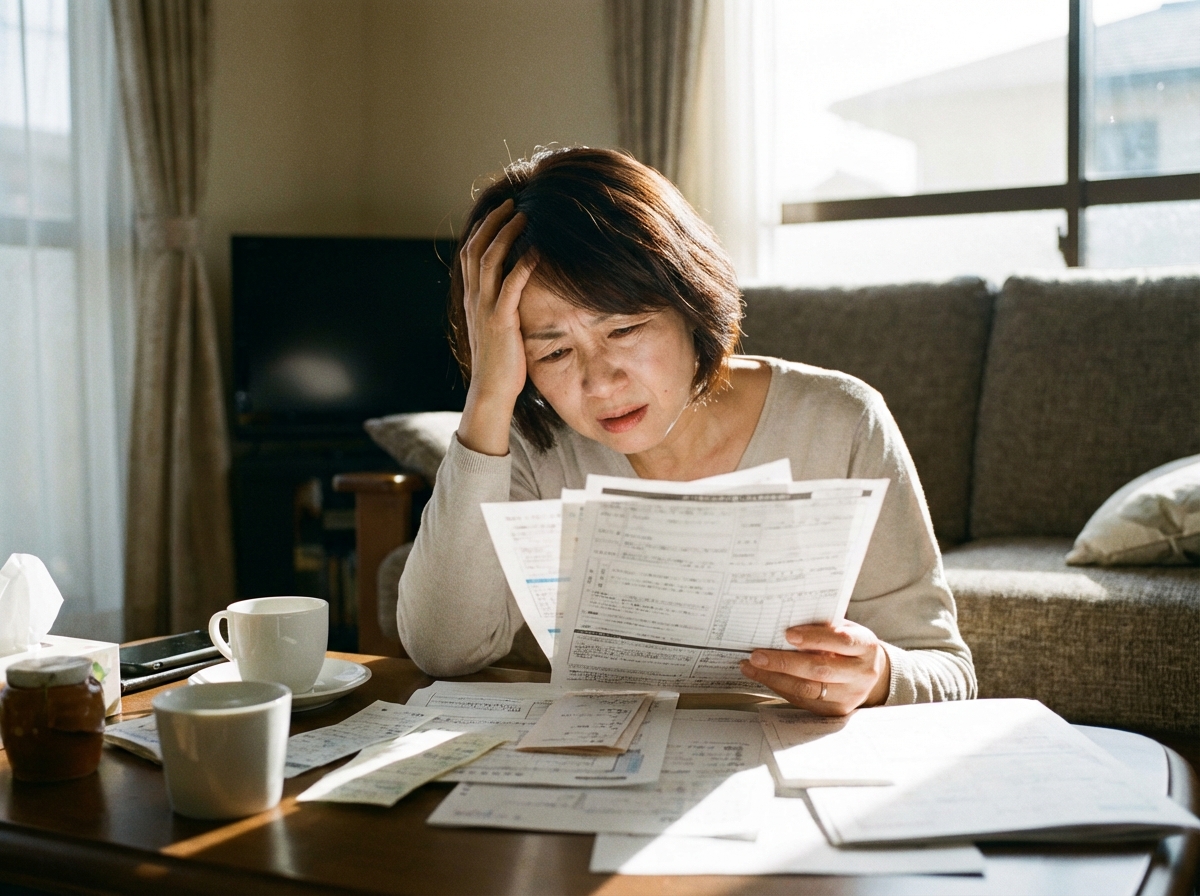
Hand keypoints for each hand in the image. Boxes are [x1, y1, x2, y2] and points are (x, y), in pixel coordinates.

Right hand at [457, 199, 538, 455]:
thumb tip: (518, 287)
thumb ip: (502, 304)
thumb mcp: (497, 326)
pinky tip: (537, 252)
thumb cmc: (501, 361)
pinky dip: (523, 265)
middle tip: (514, 202)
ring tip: (524, 215)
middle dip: (494, 221)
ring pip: (490, 259)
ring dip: (506, 234)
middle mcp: (474, 298)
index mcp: (472, 297)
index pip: (471, 252)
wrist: (491, 391)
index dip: (484, 227)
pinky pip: (510, 286)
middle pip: (477, 247)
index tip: (502, 210)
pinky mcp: (501, 321)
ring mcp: (485, 308)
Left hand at [739, 621, 890, 715]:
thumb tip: (782, 623)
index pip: (841, 641)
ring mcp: (850, 695)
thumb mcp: (844, 628)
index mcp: (866, 646)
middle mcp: (862, 673)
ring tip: (751, 667)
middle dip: (784, 662)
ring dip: (775, 678)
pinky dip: (780, 687)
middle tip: (757, 655)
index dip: (815, 638)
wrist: (869, 673)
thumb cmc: (848, 644)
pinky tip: (764, 677)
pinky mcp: (836, 711)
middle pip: (821, 670)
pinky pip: (803, 700)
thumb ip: (822, 627)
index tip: (788, 634)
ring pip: (808, 689)